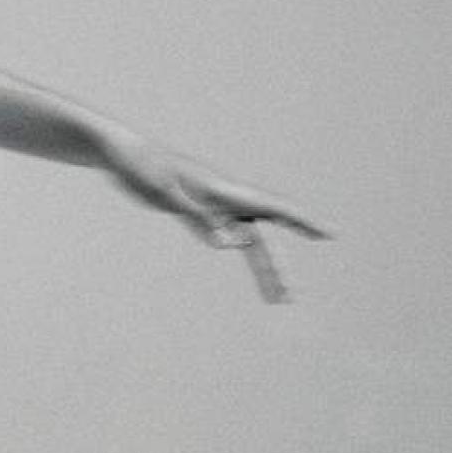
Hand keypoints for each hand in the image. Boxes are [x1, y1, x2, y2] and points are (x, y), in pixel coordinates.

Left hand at [94, 130, 334, 302]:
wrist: (119, 153)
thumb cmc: (141, 166)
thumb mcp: (165, 193)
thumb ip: (197, 218)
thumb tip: (231, 245)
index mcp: (224, 190)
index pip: (275, 208)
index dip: (304, 223)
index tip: (332, 235)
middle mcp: (224, 198)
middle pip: (261, 237)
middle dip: (279, 268)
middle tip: (291, 299)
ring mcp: (210, 204)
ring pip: (245, 239)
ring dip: (260, 268)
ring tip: (275, 299)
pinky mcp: (193, 209)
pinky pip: (221, 233)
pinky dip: (233, 247)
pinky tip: (234, 253)